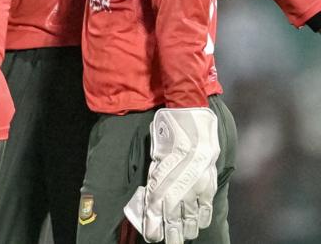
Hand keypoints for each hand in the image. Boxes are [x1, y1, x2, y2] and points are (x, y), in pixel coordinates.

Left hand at [124, 108, 219, 243]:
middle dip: (171, 236)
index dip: (154, 228)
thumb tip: (150, 203)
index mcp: (160, 183)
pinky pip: (206, 209)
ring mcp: (195, 190)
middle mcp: (178, 190)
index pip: (156, 213)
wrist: (191, 126)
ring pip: (192, 220)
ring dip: (186, 230)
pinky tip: (198, 224)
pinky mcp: (208, 187)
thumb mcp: (154, 162)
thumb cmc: (167, 140)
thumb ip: (153, 184)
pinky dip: (202, 219)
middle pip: (174, 222)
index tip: (152, 237)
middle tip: (168, 242)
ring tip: (183, 236)